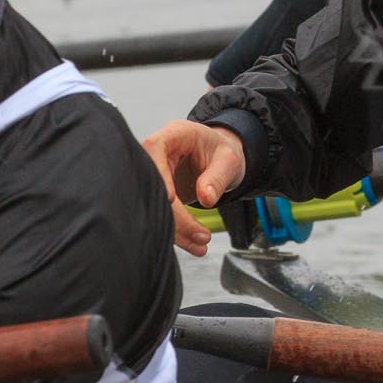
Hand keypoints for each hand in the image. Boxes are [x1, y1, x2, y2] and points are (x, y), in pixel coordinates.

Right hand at [141, 120, 244, 256]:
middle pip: (152, 184)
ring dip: (175, 229)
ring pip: (154, 204)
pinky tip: (193, 244)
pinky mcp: (156, 194)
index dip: (159, 175)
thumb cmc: (222, 151)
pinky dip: (177, 231)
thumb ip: (218, 176)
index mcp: (172, 136)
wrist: (220, 156)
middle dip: (174, 214)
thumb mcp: (229, 159)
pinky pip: (161, 213)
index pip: (154, 151)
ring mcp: (153, 176)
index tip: (172, 198)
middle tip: (200, 236)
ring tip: (200, 246)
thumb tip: (207, 198)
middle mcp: (156, 155)